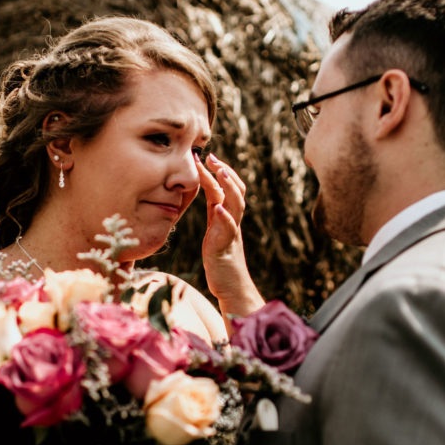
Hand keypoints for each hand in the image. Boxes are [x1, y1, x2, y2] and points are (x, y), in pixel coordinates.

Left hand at [198, 154, 263, 326]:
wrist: (232, 288)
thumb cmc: (222, 263)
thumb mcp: (215, 233)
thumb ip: (215, 214)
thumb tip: (211, 196)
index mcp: (227, 217)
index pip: (228, 188)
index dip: (220, 171)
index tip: (208, 156)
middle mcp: (232, 222)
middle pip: (235, 191)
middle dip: (225, 172)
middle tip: (212, 157)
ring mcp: (230, 234)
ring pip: (236, 206)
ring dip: (228, 188)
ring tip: (221, 173)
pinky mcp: (225, 249)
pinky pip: (229, 231)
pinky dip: (225, 218)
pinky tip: (218, 209)